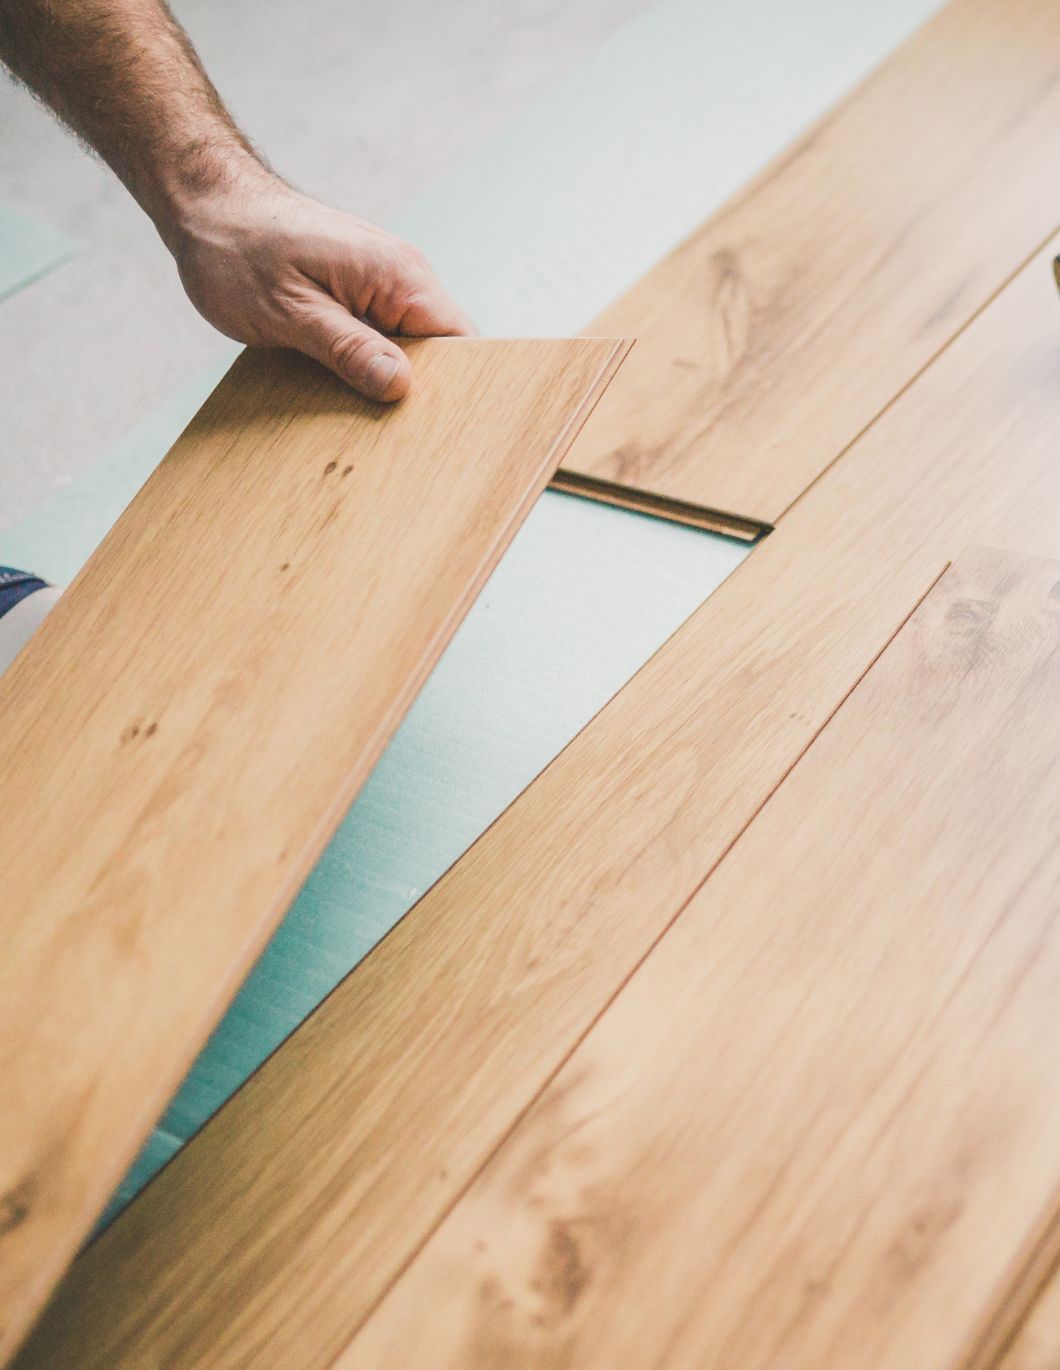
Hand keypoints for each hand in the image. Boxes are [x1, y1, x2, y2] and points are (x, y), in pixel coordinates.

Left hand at [166, 168, 473, 402]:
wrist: (206, 204)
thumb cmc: (237, 250)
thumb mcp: (289, 312)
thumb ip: (347, 349)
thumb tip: (400, 386)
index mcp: (398, 275)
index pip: (461, 342)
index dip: (456, 389)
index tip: (433, 429)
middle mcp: (401, 276)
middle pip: (443, 351)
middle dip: (423, 394)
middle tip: (392, 436)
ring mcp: (382, 284)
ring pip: (412, 350)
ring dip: (392, 383)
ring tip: (368, 422)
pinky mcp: (360, 294)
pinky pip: (385, 339)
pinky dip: (371, 368)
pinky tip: (348, 394)